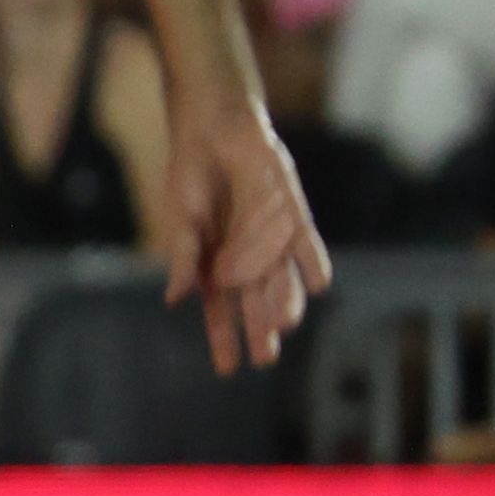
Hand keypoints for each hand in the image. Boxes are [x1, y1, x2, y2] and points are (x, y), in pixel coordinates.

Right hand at [158, 93, 331, 372]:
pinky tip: (318, 285)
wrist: (215, 128)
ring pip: (281, 280)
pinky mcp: (293, 215)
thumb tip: (176, 299)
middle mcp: (247, 257)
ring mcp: (272, 238)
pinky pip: (307, 246)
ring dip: (282, 302)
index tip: (228, 368)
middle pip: (255, 302)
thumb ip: (185, 257)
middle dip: (259, 329)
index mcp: (215, 263)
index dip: (223, 337)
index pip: (220, 308)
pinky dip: (312, 264)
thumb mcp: (183, 218)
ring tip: (281, 324)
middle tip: (264, 358)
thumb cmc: (192, 173)